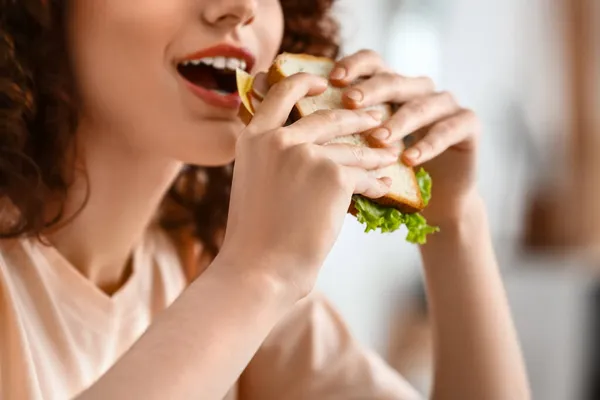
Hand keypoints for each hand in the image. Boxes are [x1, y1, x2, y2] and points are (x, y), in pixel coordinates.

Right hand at [219, 73, 399, 299]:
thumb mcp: (253, 183)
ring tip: (390, 155)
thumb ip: (273, 158)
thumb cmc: (254, 237)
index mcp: (254, 138)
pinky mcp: (333, 176)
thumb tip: (305, 147)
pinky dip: (376, 183)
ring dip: (375, 153)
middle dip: (357, 117)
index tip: (325, 81)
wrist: (259, 269)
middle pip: (328, 117)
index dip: (305, 81)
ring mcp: (307, 155)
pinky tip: (385, 187)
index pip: (281, 93)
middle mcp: (279, 139)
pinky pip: (363, 176)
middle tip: (376, 117)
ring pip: (352, 149)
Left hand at [330, 50, 481, 224]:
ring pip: (422, 104)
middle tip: (351, 102)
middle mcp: (418, 90)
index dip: (355, 65)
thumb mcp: (362, 150)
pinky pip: (449, 128)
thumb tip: (288, 113)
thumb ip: (337, 130)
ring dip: (399, 121)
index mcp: (391, 88)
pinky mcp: (467, 124)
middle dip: (371, 90)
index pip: (373, 63)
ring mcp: (445, 104)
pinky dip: (428, 143)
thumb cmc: (389, 172)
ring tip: (379, 139)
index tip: (334, 79)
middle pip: (394, 79)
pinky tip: (410, 159)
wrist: (434, 199)